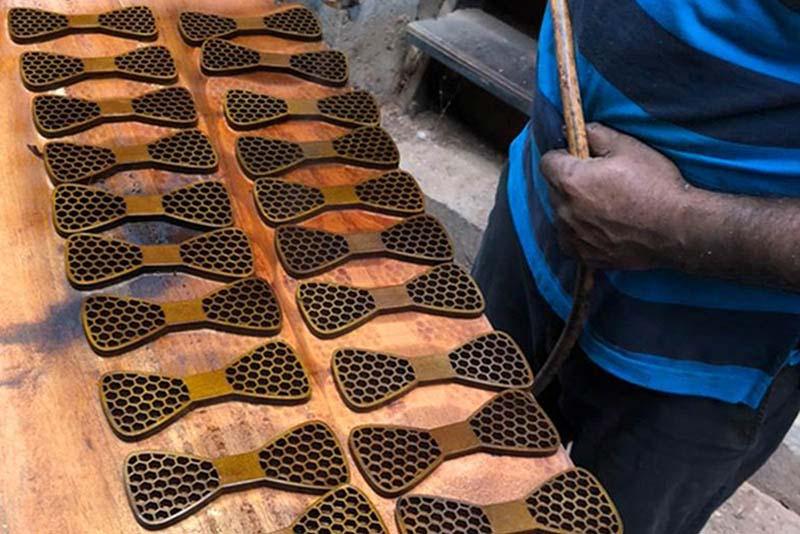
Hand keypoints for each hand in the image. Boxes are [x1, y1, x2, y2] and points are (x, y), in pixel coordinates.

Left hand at [540, 123, 693, 269]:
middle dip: (570, 181)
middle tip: (600, 181)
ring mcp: (572, 235)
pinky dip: (579, 232)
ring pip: (561, 215)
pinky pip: (570, 239)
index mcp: (570, 180)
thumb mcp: (628, 147)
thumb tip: (579, 130)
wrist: (676, 229)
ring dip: (574, 208)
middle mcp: (564, 210)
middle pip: (554, 188)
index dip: (564, 156)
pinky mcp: (583, 255)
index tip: (580, 158)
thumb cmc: (654, 185)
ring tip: (605, 206)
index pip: (547, 162)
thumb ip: (596, 134)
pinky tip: (602, 226)